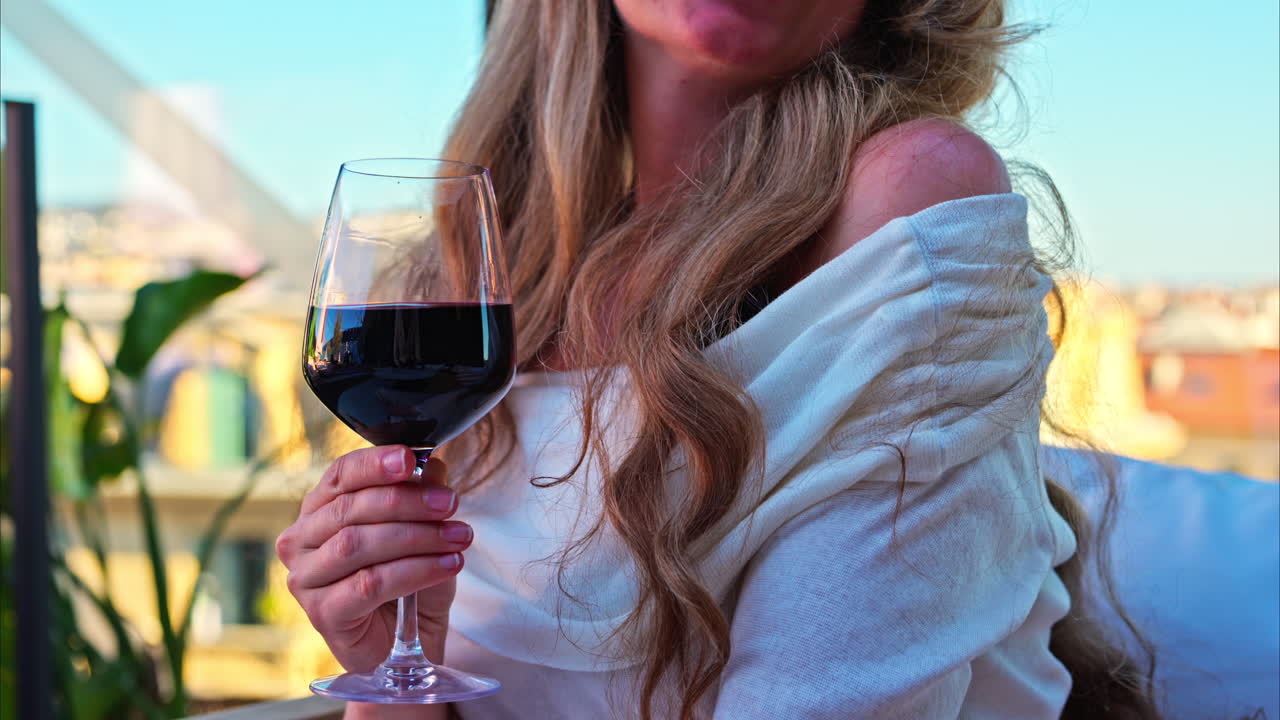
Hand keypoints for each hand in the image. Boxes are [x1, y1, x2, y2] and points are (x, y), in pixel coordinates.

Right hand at [276, 446, 469, 672]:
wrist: (405, 644)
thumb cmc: (407, 581)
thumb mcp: (424, 531)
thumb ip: (424, 497)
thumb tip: (433, 465)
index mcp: (319, 509)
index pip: (341, 475)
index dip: (375, 463)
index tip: (411, 458)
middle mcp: (301, 540)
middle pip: (351, 508)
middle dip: (407, 501)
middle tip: (449, 503)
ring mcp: (305, 579)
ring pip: (359, 544)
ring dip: (417, 536)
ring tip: (458, 537)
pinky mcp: (322, 614)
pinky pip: (369, 584)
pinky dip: (415, 571)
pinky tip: (447, 564)